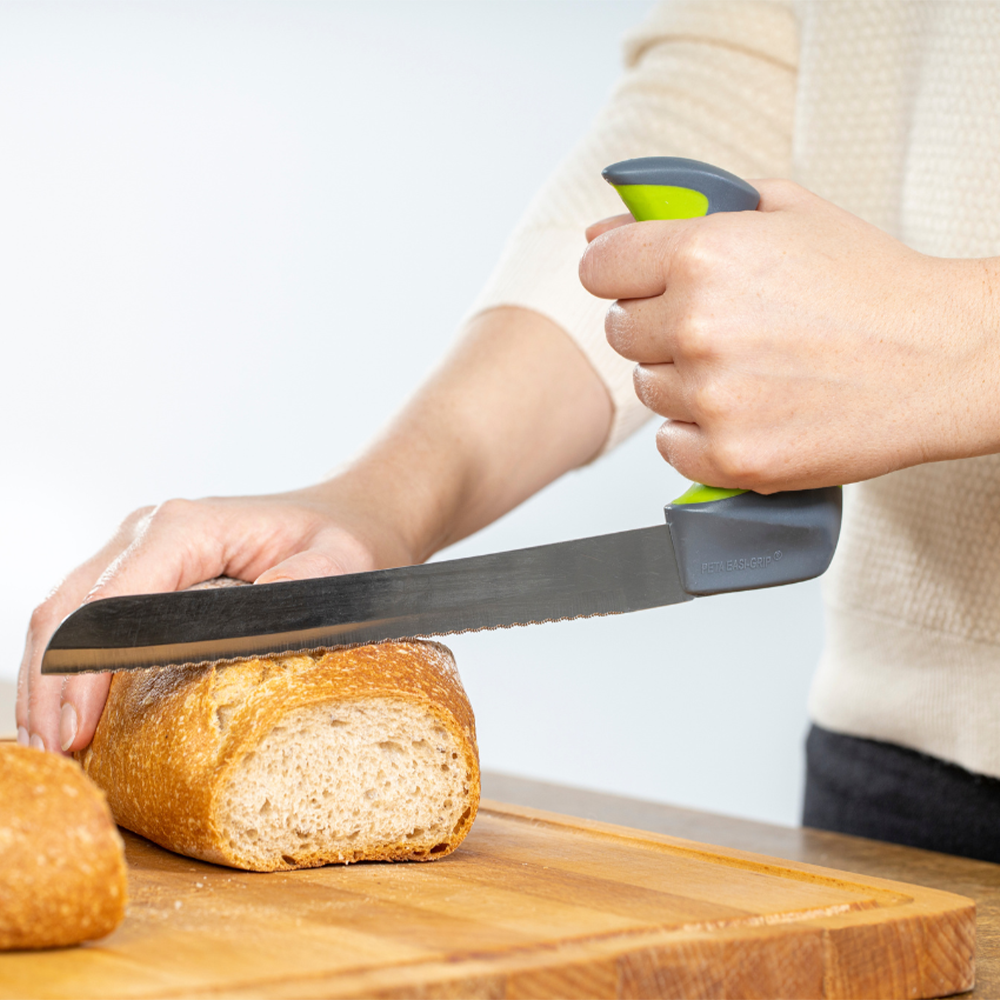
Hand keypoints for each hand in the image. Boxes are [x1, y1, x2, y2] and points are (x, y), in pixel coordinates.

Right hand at [17, 306, 610, 755]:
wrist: (355, 517)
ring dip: (51, 681)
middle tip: (57, 758)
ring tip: (54, 748)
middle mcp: (152, 530)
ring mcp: (143, 548)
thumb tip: (244, 624)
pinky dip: (72, 666)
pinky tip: (75, 715)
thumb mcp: (344, 566)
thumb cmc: (351, 542)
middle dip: (51, 686)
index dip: (84, 670)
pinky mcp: (146, 570)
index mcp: (188, 528)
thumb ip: (297, 591)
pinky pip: (91, 617)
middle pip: (71, 610)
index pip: (111, 604)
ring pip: (68, 613)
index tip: (77, 732)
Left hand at [580, 180, 999, 491]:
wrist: (942, 357)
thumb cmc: (869, 285)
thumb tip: (599, 235)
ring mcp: (713, 398)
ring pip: (649, 390)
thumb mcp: (785, 211)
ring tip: (747, 369)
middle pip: (620, 333)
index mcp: (703, 254)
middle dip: (657, 328)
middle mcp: (698, 326)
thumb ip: (687, 211)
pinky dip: (699, 435)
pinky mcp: (732, 457)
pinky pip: (671, 446)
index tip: (639, 285)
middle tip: (717, 328)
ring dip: (682, 382)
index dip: (620, 275)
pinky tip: (748, 411)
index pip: (598, 269)